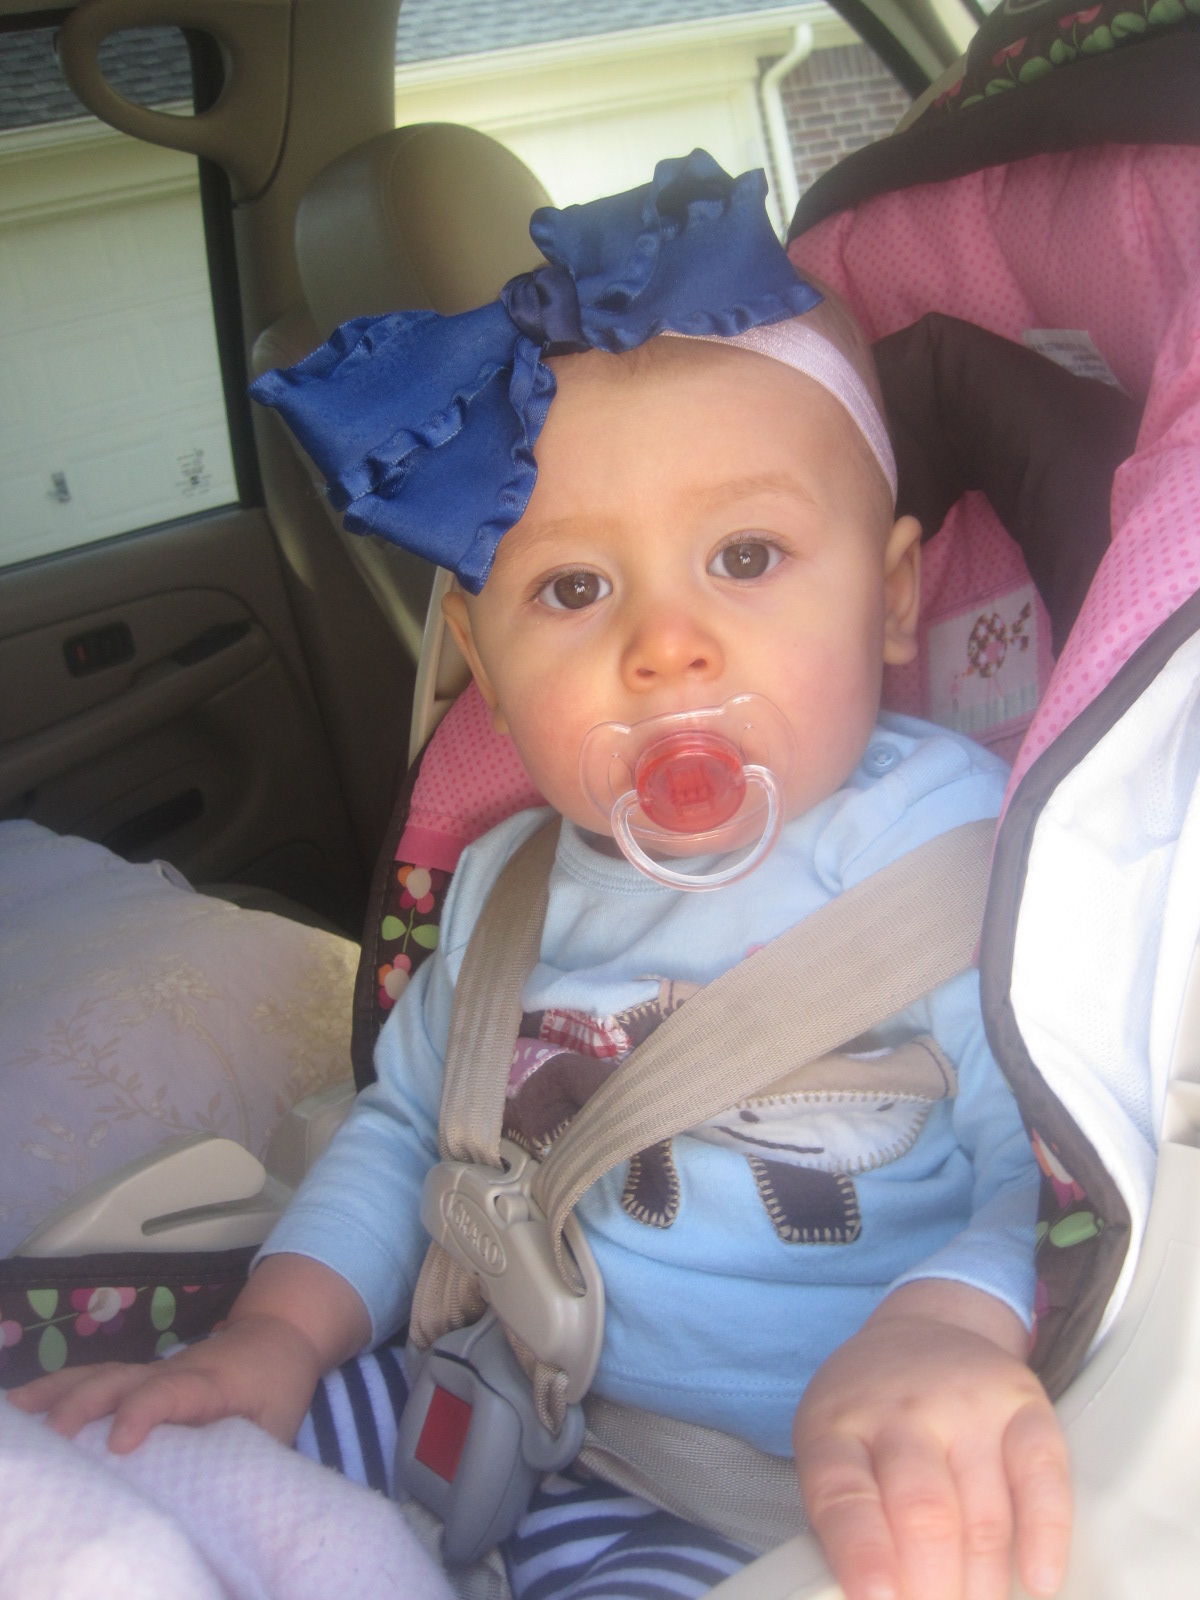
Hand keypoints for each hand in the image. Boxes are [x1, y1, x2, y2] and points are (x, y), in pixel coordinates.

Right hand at [6, 1311, 323, 1451]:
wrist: (278, 1336)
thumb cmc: (277, 1386)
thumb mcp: (277, 1426)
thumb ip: (248, 1462)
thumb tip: (225, 1513)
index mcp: (209, 1384)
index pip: (171, 1392)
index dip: (143, 1412)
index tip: (119, 1443)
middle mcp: (171, 1372)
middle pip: (120, 1379)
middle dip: (83, 1405)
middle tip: (53, 1439)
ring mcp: (151, 1371)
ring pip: (100, 1374)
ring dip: (57, 1394)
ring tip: (16, 1414)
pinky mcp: (139, 1376)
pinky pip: (94, 1379)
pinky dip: (57, 1390)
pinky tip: (22, 1405)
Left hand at [793, 1280, 1070, 1599]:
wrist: (919, 1328)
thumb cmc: (869, 1411)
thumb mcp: (829, 1448)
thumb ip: (843, 1521)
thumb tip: (873, 1596)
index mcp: (837, 1425)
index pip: (844, 1496)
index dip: (863, 1556)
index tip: (878, 1599)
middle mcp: (901, 1409)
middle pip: (922, 1512)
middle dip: (932, 1587)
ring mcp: (965, 1403)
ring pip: (983, 1513)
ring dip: (983, 1583)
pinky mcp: (1022, 1403)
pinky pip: (1042, 1475)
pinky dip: (1046, 1536)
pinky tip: (1038, 1580)